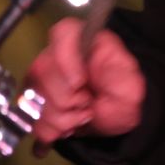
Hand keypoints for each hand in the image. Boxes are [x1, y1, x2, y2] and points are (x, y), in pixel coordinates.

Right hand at [25, 18, 145, 147]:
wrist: (115, 118)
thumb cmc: (123, 94)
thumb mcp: (130, 83)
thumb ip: (116, 73)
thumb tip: (89, 69)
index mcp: (83, 41)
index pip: (63, 33)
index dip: (65, 58)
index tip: (78, 82)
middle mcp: (56, 56)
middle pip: (42, 70)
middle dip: (68, 98)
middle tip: (88, 101)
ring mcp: (41, 79)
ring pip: (35, 99)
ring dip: (63, 118)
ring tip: (82, 114)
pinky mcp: (33, 103)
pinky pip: (34, 121)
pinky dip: (53, 131)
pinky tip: (69, 126)